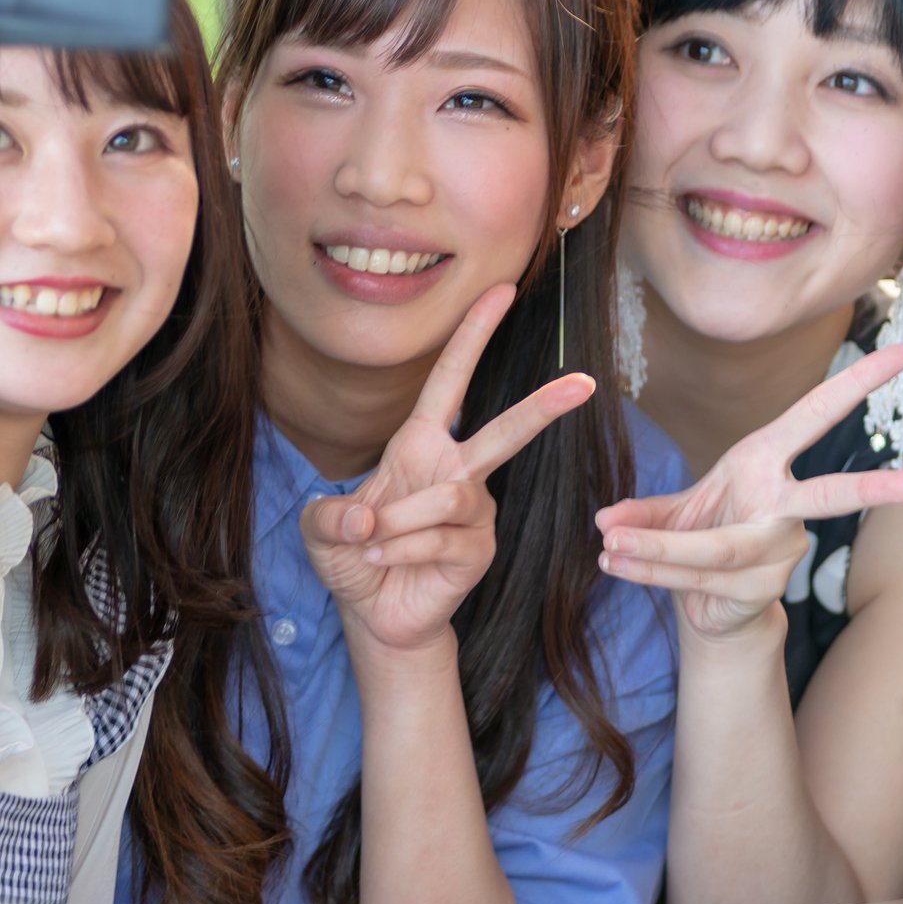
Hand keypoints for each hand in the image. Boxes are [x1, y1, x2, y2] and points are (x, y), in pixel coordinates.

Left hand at [300, 284, 593, 659]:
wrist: (372, 613)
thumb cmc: (353, 554)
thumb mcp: (319, 528)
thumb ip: (327, 516)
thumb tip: (365, 518)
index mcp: (420, 445)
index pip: (450, 380)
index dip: (473, 335)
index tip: (500, 291)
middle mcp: (456, 471)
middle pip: (503, 432)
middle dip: (542, 407)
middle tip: (583, 383)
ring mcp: (475, 512)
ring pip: (448, 497)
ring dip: (398, 522)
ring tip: (371, 544)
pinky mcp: (480, 551)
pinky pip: (442, 539)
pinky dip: (401, 549)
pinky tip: (384, 561)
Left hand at [592, 342, 902, 642]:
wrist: (711, 606)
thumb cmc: (704, 536)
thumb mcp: (673, 510)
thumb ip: (641, 513)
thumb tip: (603, 520)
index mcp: (767, 462)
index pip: (817, 416)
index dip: (856, 385)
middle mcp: (785, 506)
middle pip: (827, 497)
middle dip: (866, 490)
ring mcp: (782, 551)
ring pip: (719, 548)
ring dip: (659, 550)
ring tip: (609, 547)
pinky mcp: (764, 589)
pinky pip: (702, 576)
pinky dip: (652, 571)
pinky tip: (616, 566)